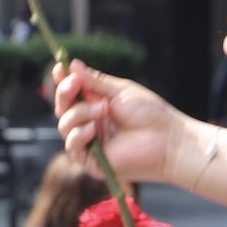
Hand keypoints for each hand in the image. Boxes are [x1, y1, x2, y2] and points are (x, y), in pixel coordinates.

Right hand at [52, 58, 188, 185]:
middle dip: (65, 94)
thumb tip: (72, 65)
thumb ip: (94, 81)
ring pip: (65, 126)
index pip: (71, 95)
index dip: (63, 82)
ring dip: (79, 113)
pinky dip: (80, 134)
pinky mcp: (91, 162)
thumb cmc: (149, 114)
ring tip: (102, 110)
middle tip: (74, 84)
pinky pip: (72, 146)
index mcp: (96, 106)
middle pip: (63, 109)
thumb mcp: (119, 92)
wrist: (167, 141)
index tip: (59, 68)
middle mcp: (90, 124)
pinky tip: (94, 128)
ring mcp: (90, 143)